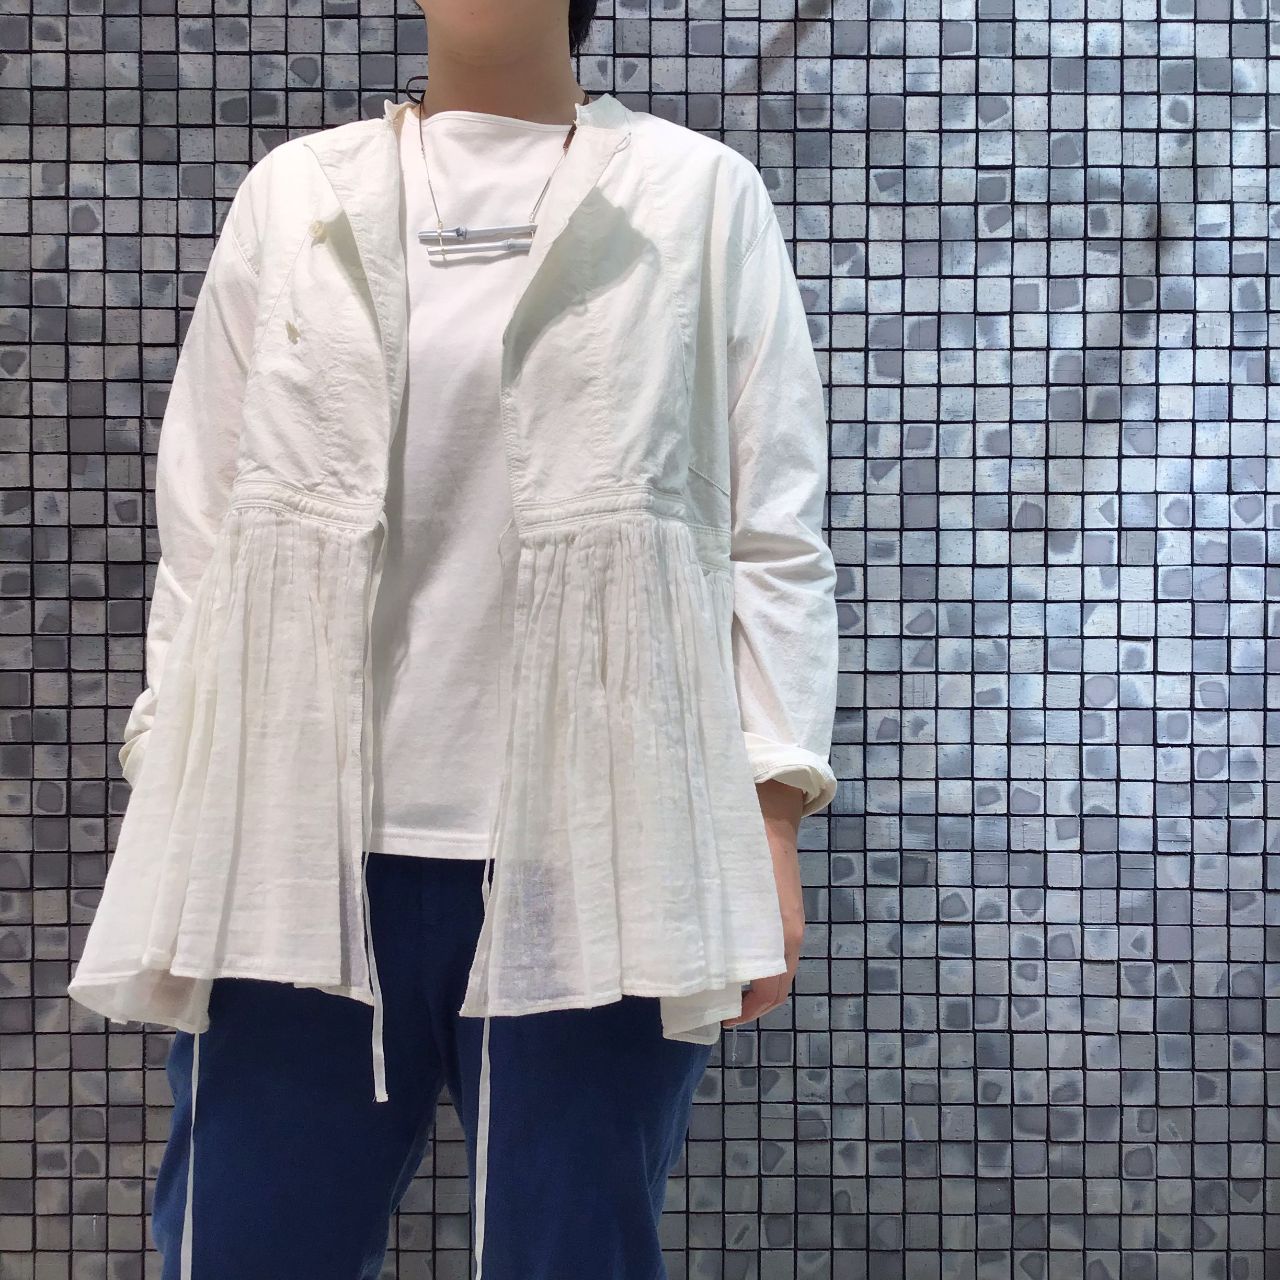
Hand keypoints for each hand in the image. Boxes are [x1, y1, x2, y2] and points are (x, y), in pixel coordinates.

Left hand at [722, 779, 805, 1027]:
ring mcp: (792, 923)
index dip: (748, 1011)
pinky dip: (761, 964)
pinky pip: (778, 950)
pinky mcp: (787, 911)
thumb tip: (687, 954)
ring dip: (758, 985)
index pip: (771, 991)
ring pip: (779, 969)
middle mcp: (791, 935)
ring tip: (723, 987)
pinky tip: (734, 958)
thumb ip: (715, 920)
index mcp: (781, 935)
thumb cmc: (747, 849)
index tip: (722, 1018)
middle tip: (719, 1008)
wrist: (770, 814)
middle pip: (779, 986)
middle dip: (753, 1004)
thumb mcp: (725, 887)